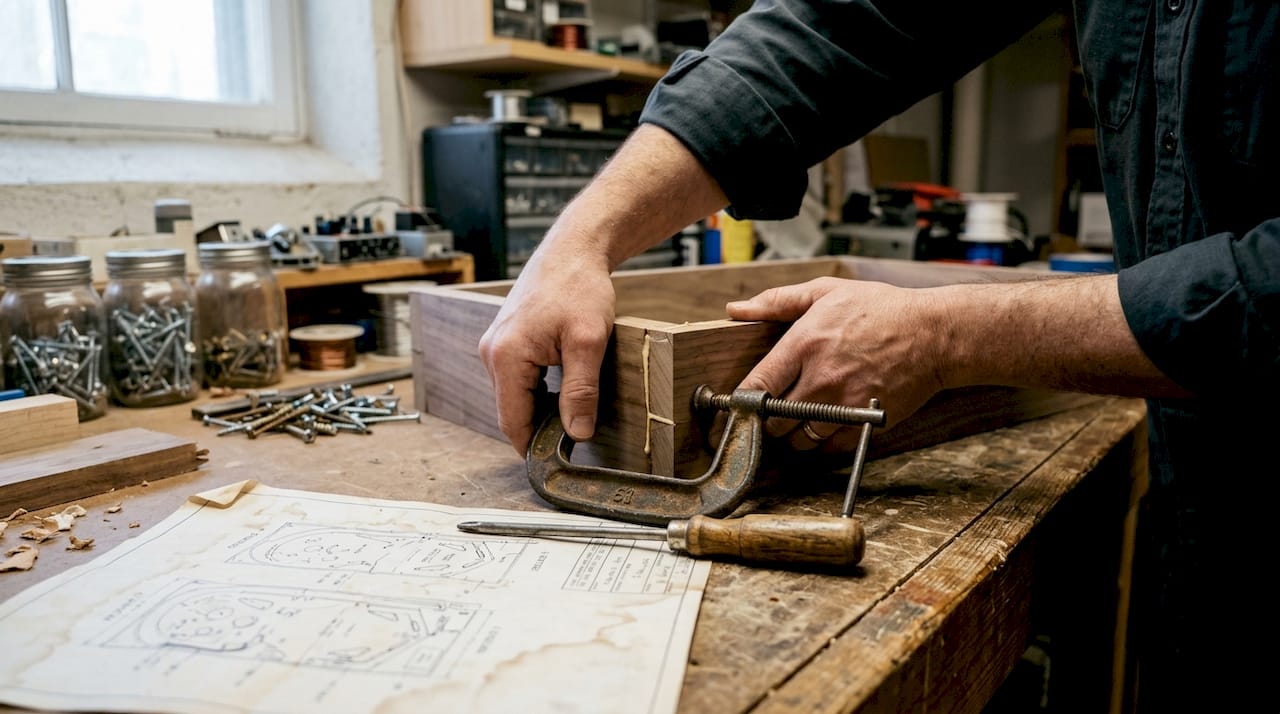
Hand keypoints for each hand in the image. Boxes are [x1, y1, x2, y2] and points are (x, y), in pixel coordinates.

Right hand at [478, 245, 615, 455]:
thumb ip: (581, 391)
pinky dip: (536, 391)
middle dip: (538, 429)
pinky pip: (515, 379)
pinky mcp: (503, 340)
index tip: (555, 463)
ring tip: (572, 414)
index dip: (532, 447)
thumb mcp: (589, 342)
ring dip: (538, 409)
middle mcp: (491, 352)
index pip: (512, 421)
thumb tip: (577, 433)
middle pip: (510, 410)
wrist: (572, 250)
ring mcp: (494, 345)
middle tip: (573, 440)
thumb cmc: (580, 287)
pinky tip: (561, 391)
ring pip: (514, 395)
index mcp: (506, 356)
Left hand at [726, 277, 948, 453]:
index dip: (744, 398)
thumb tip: (736, 310)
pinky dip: (825, 440)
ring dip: (796, 431)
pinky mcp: (864, 423)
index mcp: (804, 344)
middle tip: (779, 405)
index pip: (756, 386)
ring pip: (799, 439)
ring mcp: (843, 405)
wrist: (934, 334)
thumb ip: (777, 302)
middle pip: (774, 420)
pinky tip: (830, 421)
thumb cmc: (882, 310)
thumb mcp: (826, 292)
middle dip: (771, 416)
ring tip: (805, 413)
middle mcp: (820, 379)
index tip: (745, 400)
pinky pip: (830, 447)